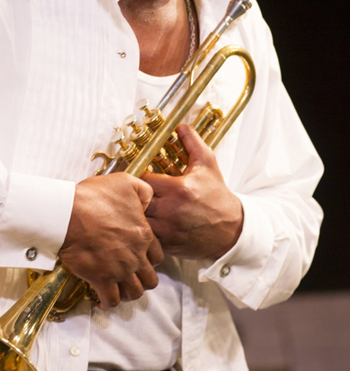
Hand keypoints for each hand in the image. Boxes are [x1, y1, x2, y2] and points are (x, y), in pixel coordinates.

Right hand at [59, 173, 163, 308]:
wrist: (68, 213)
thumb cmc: (94, 196)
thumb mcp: (126, 182)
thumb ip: (144, 191)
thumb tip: (149, 201)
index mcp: (144, 235)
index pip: (159, 257)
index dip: (151, 259)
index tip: (140, 257)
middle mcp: (135, 256)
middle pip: (150, 280)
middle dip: (143, 279)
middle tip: (131, 275)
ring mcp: (119, 270)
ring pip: (135, 293)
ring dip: (128, 292)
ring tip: (119, 288)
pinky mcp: (101, 279)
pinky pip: (111, 300)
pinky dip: (108, 302)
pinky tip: (102, 298)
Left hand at [143, 124, 243, 258]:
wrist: (232, 229)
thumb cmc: (217, 196)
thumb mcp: (208, 165)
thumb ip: (193, 143)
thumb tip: (181, 126)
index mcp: (178, 189)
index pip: (143, 179)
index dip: (141, 178)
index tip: (145, 178)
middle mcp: (171, 210)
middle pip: (137, 200)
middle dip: (137, 196)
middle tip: (140, 193)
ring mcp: (168, 230)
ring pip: (138, 220)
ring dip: (137, 214)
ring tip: (141, 208)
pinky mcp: (168, 245)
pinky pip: (145, 237)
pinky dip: (144, 231)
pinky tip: (150, 223)